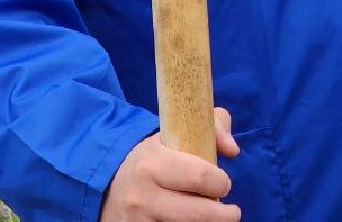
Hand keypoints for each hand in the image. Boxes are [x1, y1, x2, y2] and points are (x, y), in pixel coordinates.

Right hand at [101, 107, 241, 220]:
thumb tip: (233, 149)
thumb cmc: (153, 158)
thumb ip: (213, 127)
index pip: (200, 177)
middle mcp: (143, 196)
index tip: (222, 183)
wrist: (109, 186)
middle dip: (224, 214)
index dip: (221, 182)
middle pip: (199, 214)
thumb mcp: (175, 134)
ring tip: (210, 216)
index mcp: (152, 162)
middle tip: (229, 210)